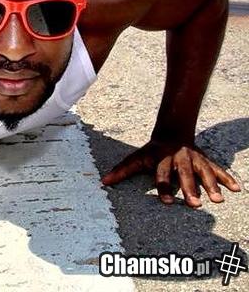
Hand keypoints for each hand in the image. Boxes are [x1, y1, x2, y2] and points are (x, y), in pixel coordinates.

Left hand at [101, 139, 240, 207]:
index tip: (165, 202)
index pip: (160, 174)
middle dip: (189, 189)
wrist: (172, 132)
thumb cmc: (152, 152)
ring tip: (218, 200)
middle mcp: (178, 158)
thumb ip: (121, 171)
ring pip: (203, 171)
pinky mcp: (205, 160)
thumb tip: (103, 182)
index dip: (161, 187)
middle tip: (194, 205)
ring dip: (210, 185)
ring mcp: (193, 159)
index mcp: (160, 159)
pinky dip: (226, 178)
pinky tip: (236, 189)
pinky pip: (217, 169)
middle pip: (183, 174)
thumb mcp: (136, 158)